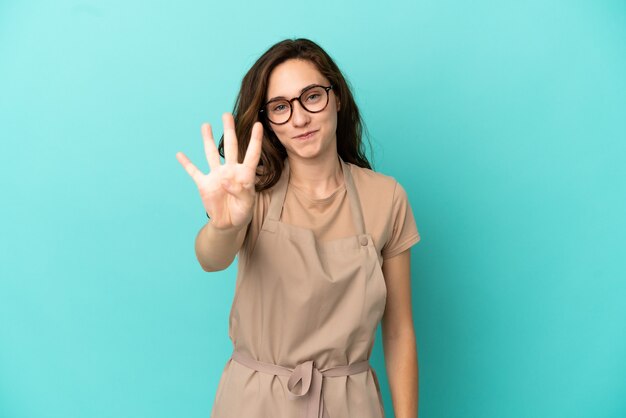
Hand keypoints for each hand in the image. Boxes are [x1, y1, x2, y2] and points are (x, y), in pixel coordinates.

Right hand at [176, 113, 262, 230]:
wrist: (228, 223)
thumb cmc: (242, 212)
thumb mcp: (247, 204)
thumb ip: (240, 191)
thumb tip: (225, 179)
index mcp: (245, 174)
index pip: (252, 154)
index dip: (255, 140)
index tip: (257, 125)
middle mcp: (230, 170)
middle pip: (230, 146)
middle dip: (229, 130)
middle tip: (227, 115)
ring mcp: (216, 176)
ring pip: (211, 154)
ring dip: (208, 140)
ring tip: (206, 125)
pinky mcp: (204, 184)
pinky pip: (194, 172)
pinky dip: (187, 164)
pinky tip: (180, 154)